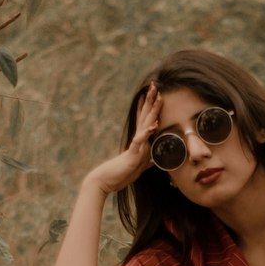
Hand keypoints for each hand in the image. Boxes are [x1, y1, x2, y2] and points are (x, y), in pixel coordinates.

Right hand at [82, 82, 161, 196]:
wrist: (106, 180)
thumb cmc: (121, 174)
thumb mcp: (139, 166)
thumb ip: (147, 160)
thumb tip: (154, 159)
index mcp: (139, 141)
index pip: (147, 121)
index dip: (152, 108)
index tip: (158, 95)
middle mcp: (137, 139)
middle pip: (146, 117)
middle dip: (151, 101)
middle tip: (154, 85)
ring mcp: (135, 145)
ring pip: (145, 124)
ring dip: (152, 110)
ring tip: (158, 96)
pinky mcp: (132, 153)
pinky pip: (140, 141)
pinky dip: (147, 132)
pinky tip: (154, 124)